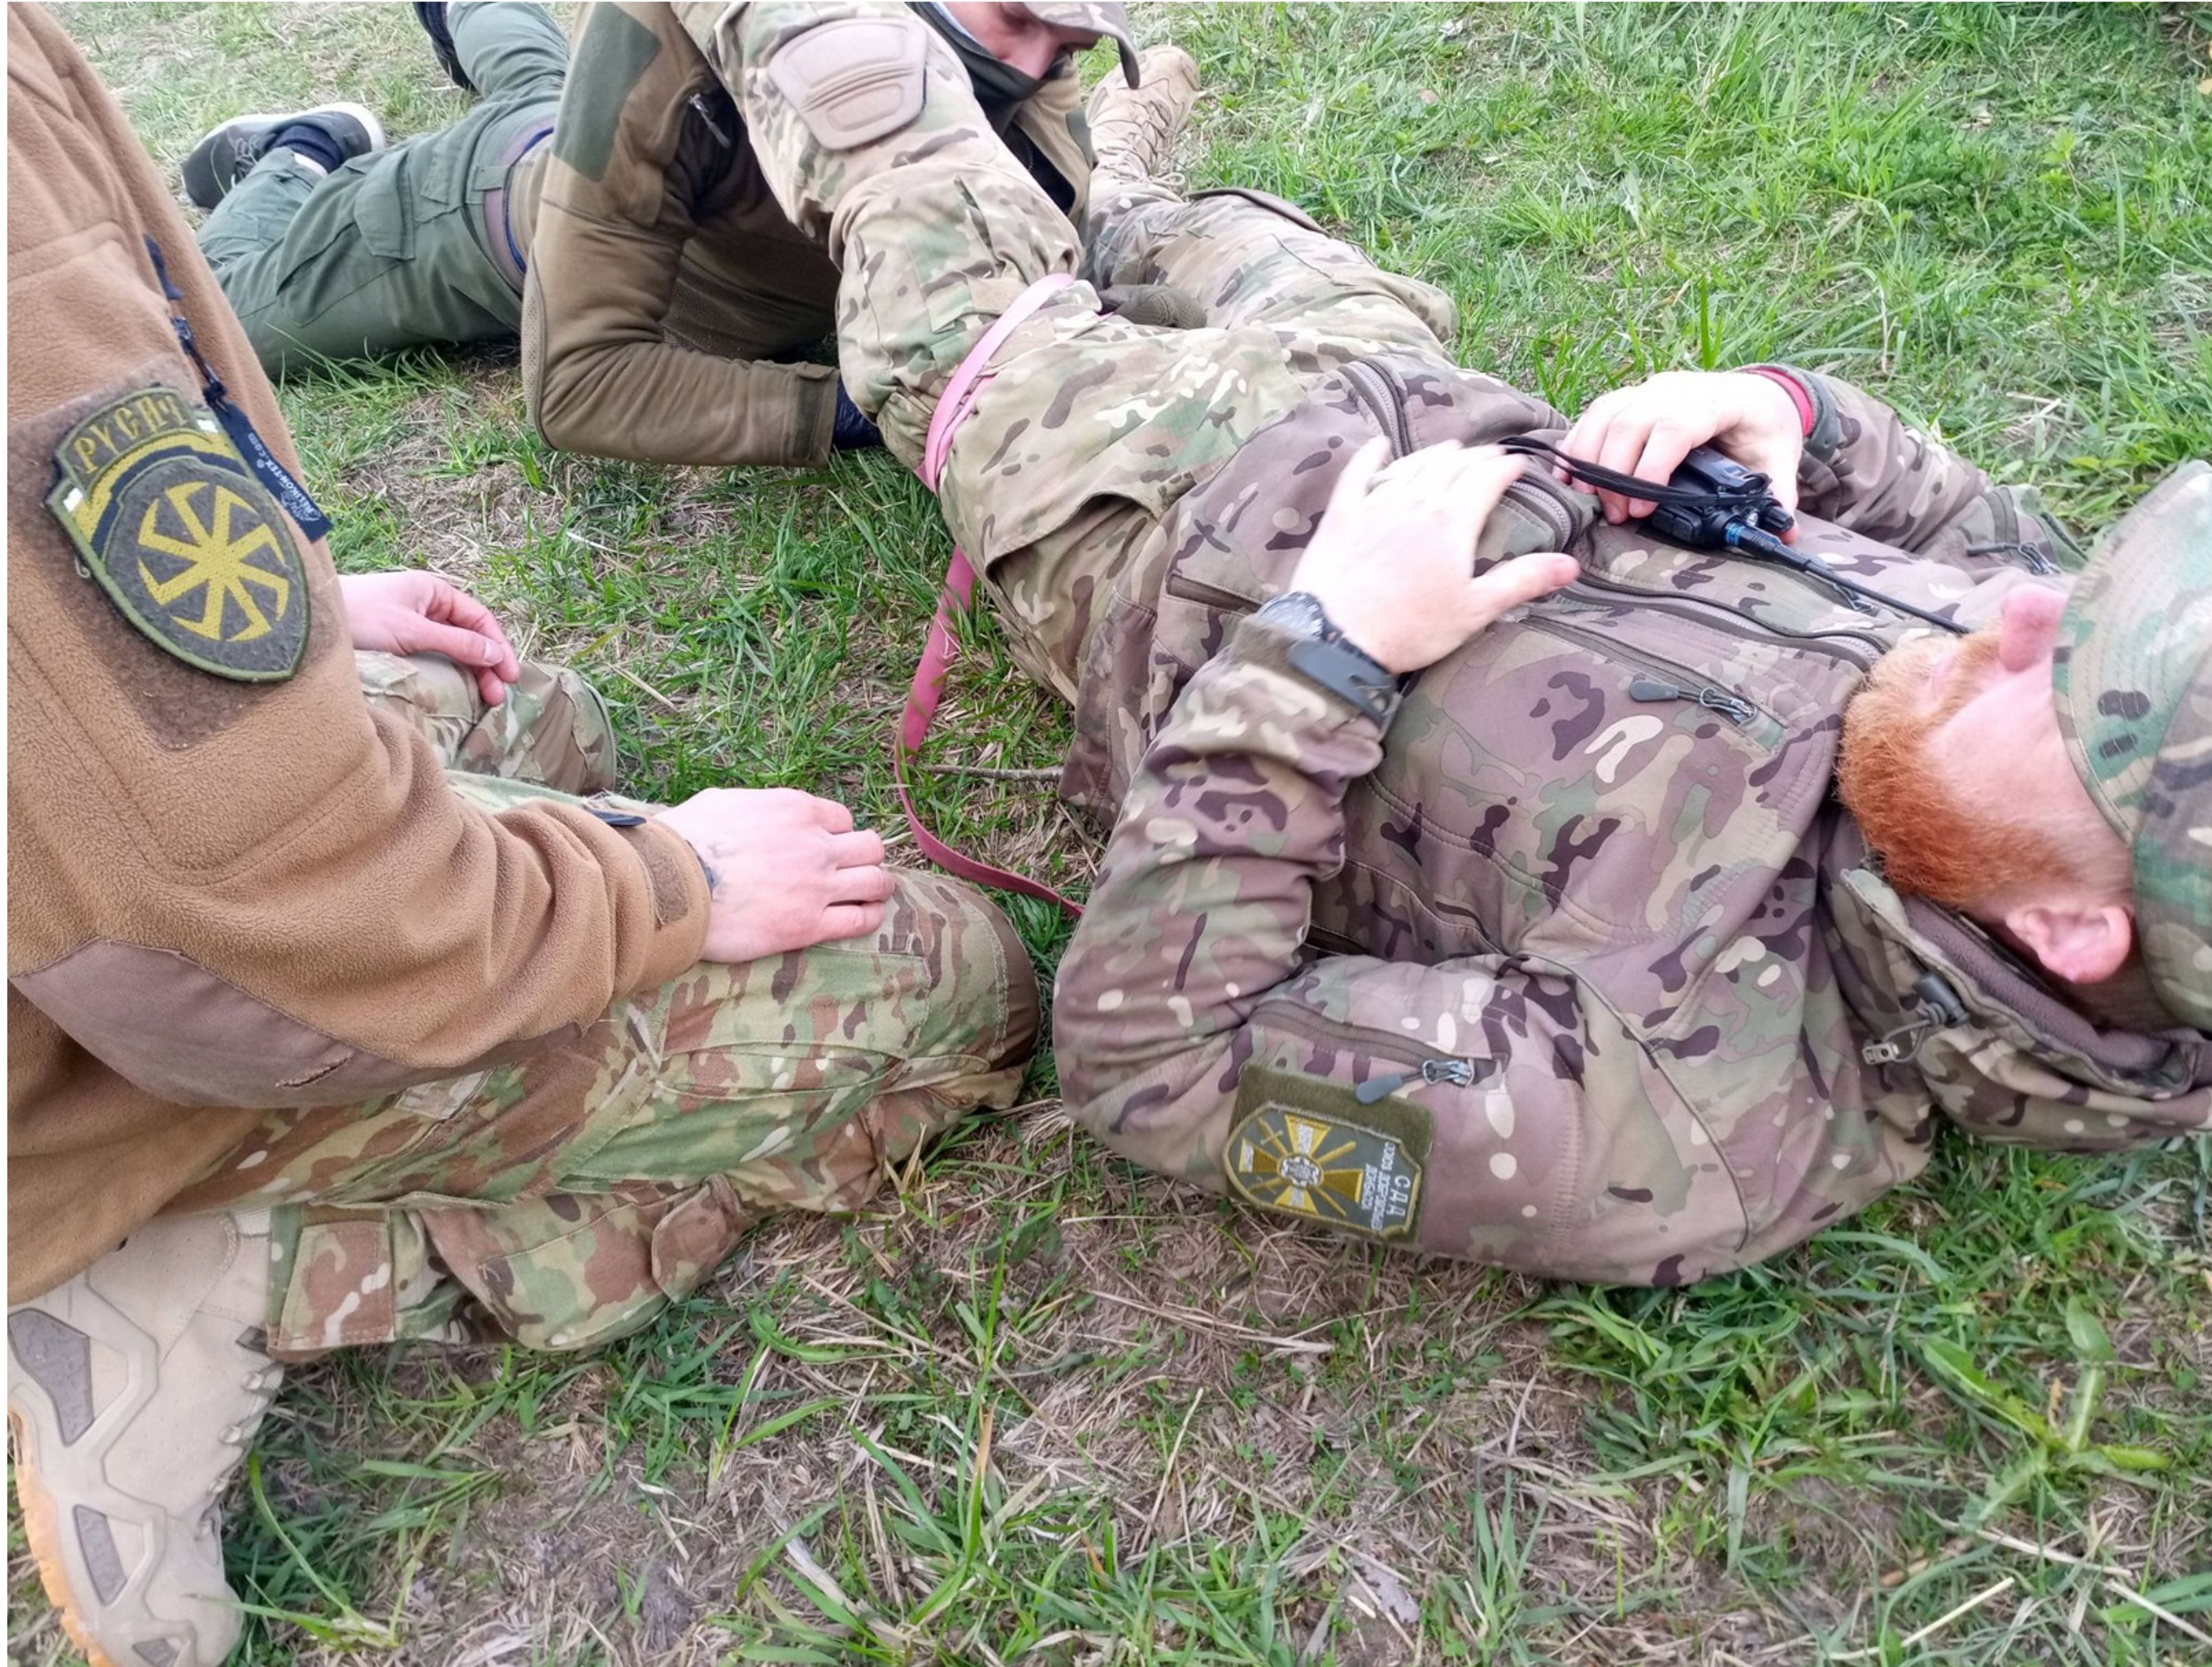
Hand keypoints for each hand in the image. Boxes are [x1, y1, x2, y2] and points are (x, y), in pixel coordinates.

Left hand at [339, 570, 521, 704]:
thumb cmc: (359, 617)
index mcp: (434, 591)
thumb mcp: (413, 631)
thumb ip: (456, 643)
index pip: (480, 619)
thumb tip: (494, 655)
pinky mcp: (395, 643)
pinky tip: (454, 692)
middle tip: (496, 697)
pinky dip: (447, 674)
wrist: (308, 621)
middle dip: (486, 665)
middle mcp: (426, 605)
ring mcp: (411, 624)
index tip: (509, 676)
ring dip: (469, 673)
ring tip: (481, 701)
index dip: (498, 647)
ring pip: (452, 649)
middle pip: (469, 636)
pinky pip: (432, 657)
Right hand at [654, 788, 895, 961]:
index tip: (827, 845)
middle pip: (870, 847)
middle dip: (867, 856)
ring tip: (874, 893)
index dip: (837, 832)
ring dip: (878, 886)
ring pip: (876, 881)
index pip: (843, 818)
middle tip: (857, 868)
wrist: (672, 888)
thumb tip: (750, 812)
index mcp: (795, 810)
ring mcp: (817, 886)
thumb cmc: (684, 842)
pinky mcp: (809, 925)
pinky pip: (860, 920)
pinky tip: (865, 916)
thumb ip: (752, 807)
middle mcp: (815, 845)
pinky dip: (869, 917)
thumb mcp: (722, 803)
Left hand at [1287, 439, 1579, 674]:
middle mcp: (1415, 502)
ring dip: (1434, 454)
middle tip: (1488, 456)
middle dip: (1474, 456)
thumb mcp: (1474, 610)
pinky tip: (1380, 445)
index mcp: (1451, 522)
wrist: (1334, 638)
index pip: (1485, 479)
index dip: (1504, 468)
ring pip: (1411, 466)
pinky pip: (1358, 473)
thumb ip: (1521, 581)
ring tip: (1449, 449)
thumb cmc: (1411, 630)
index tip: (1518, 464)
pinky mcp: (1342, 515)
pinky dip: (1372, 456)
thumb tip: (1571, 565)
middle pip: (1450, 466)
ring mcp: (1375, 504)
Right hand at [1559, 370, 1804, 533]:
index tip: (1641, 510)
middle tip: (1616, 516)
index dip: (1650, 468)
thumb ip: (1778, 496)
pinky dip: (1578, 444)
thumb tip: (1783, 532)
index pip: (1674, 427)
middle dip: (1613, 473)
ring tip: (1588, 501)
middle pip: (1630, 421)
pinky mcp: (1633, 395)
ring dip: (1588, 459)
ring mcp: (1652, 388)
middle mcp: (1679, 388)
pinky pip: (1595, 413)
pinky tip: (1568, 477)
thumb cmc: (1764, 429)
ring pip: (1605, 413)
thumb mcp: (1778, 459)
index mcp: (1718, 402)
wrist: (1758, 394)